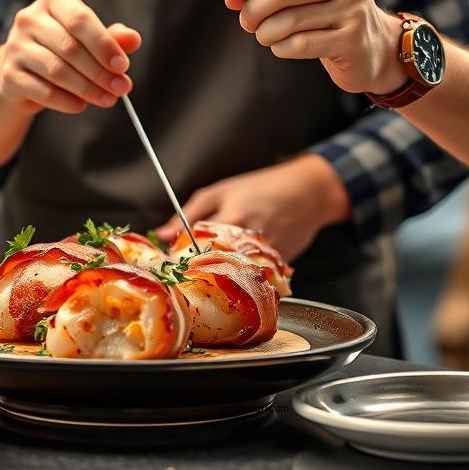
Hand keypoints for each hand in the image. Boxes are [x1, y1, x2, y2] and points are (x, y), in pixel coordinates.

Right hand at [0, 0, 140, 114]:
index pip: (80, 19)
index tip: (123, 66)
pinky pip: (42, 90)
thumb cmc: (65, 47)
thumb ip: (113, 38)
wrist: (26, 70)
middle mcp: (29, 18)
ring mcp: (14, 46)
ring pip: (56, 70)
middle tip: (121, 88)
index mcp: (53, 0)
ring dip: (87, 88)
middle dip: (100, 71)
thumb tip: (134, 39)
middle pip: (70, 46)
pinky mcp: (8, 75)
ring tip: (107, 99)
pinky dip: (66, 101)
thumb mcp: (91, 38)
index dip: (104, 44)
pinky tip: (82, 105)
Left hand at [154, 155, 350, 261]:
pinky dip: (244, 280)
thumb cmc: (261, 187)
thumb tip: (160, 235)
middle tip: (186, 279)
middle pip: (212, 271)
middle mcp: (247, 241)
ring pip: (234, 280)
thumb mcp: (220, 191)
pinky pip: (255, 280)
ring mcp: (264, 257)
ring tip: (211, 279)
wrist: (308, 192)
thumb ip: (188, 213)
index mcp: (230, 219)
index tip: (168, 267)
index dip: (177, 261)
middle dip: (197, 278)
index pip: (193, 250)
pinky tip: (238, 276)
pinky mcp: (278, 268)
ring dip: (220, 282)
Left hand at [219, 0, 405, 95]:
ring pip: (289, 19)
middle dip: (254, 7)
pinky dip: (281, 48)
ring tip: (265, 35)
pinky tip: (284, 47)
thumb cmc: (327, 13)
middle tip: (245, 20)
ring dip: (265, 32)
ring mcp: (354, 8)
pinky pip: (301, 44)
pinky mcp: (352, 40)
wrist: (373, 47)